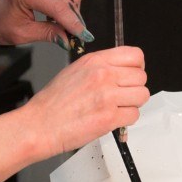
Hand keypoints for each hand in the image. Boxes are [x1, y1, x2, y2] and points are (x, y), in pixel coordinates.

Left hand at [0, 0, 90, 47]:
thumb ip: (48, 34)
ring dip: (71, 13)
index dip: (73, 23)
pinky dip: (65, 7)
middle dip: (75, 19)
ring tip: (66, 30)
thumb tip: (69, 39)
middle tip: (76, 37)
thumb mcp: (23, 34)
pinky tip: (58, 19)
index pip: (58, 7)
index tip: (84, 36)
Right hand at [21, 47, 147, 157]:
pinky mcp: (109, 117)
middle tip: (121, 97)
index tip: (131, 76)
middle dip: (133, 89)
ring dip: (132, 104)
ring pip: (142, 96)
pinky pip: (134, 115)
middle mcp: (103, 75)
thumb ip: (100, 67)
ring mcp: (107, 96)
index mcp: (95, 61)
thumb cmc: (52, 103)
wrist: (39, 125)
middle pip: (141, 77)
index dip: (137, 68)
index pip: (135, 56)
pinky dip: (125, 120)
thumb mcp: (75, 71)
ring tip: (116, 108)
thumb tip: (121, 71)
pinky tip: (111, 119)